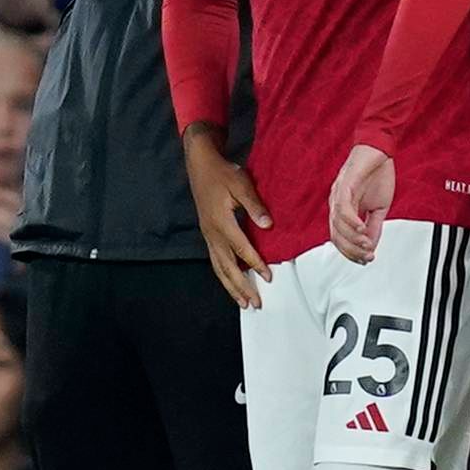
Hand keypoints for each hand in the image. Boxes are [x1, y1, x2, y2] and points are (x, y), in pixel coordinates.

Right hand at [183, 127, 271, 307]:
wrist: (200, 166)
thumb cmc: (223, 173)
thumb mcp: (241, 183)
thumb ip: (254, 205)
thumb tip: (268, 225)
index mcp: (222, 222)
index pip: (241, 248)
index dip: (256, 264)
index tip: (269, 277)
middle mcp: (213, 233)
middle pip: (228, 266)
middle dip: (242, 286)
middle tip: (255, 303)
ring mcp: (208, 235)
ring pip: (219, 268)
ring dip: (231, 287)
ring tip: (243, 303)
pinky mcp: (208, 234)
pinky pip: (215, 261)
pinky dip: (224, 276)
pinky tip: (231, 284)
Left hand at [328, 143, 395, 262]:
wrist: (380, 150)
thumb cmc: (378, 175)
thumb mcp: (380, 208)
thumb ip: (374, 227)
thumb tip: (371, 247)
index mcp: (343, 211)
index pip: (341, 239)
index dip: (352, 253)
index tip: (366, 260)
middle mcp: (336, 204)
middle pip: (336, 236)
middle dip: (352, 251)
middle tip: (367, 256)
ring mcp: (338, 195)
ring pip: (338, 226)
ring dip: (353, 239)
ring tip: (367, 244)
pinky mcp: (345, 186)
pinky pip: (343, 208)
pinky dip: (351, 222)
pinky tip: (362, 228)